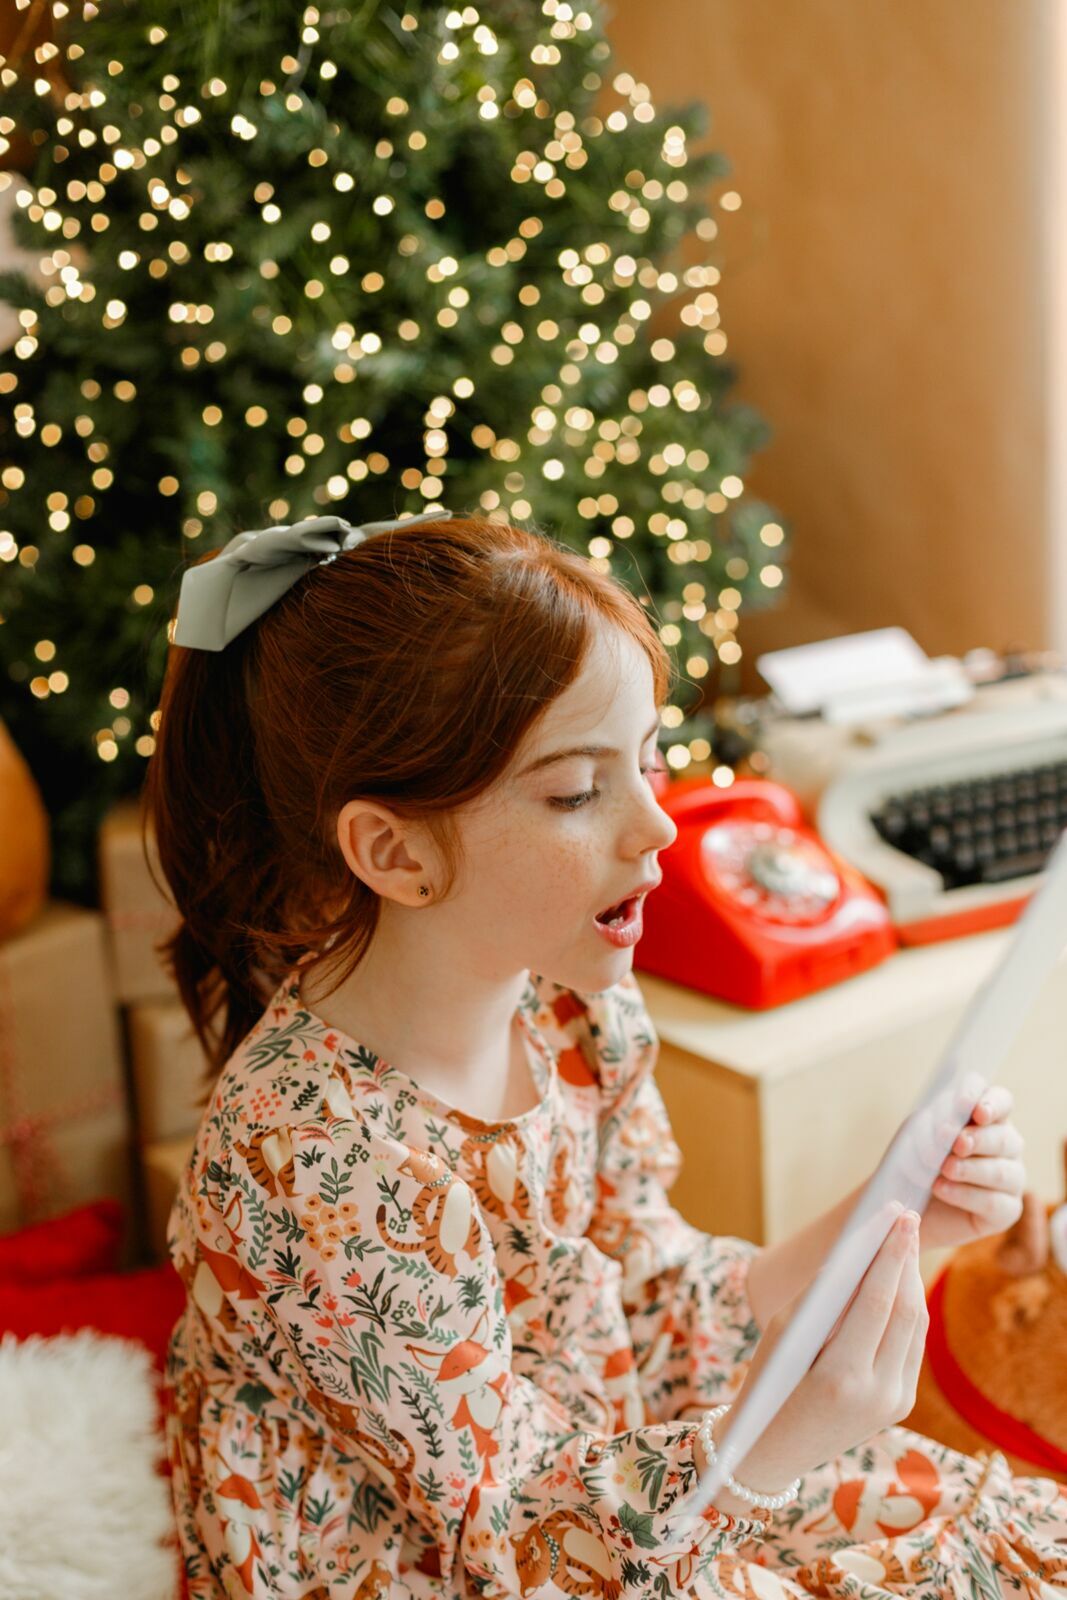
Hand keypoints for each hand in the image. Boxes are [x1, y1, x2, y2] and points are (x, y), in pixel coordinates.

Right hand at [708, 1207, 927, 1496]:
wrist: (774, 1450)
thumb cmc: (767, 1382)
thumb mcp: (783, 1334)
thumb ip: (824, 1295)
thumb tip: (860, 1251)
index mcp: (841, 1377)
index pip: (877, 1302)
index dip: (889, 1254)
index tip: (898, 1216)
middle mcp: (878, 1393)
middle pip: (905, 1311)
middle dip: (906, 1259)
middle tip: (906, 1218)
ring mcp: (895, 1402)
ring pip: (914, 1327)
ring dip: (910, 1280)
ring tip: (902, 1242)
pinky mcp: (901, 1403)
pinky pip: (910, 1345)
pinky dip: (906, 1308)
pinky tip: (898, 1280)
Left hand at [918, 1085, 1025, 1251]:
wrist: (906, 1202)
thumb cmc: (916, 1159)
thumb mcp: (916, 1135)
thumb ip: (932, 1126)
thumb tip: (947, 1128)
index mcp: (988, 1118)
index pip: (1002, 1101)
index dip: (992, 1103)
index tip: (976, 1111)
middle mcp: (1006, 1146)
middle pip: (1004, 1138)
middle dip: (978, 1139)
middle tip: (956, 1143)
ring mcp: (1011, 1179)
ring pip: (1001, 1172)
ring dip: (969, 1169)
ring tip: (944, 1169)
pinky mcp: (1006, 1210)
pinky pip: (992, 1202)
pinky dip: (964, 1194)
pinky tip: (941, 1189)